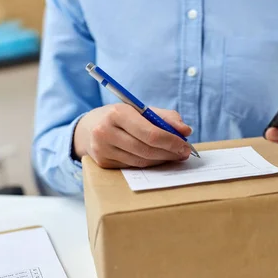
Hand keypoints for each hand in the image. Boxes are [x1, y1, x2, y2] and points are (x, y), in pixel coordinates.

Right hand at [73, 104, 192, 168]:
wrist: (90, 126)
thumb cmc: (123, 116)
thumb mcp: (142, 110)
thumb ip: (167, 117)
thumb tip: (186, 131)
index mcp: (117, 113)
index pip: (150, 133)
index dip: (171, 142)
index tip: (185, 145)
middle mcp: (105, 131)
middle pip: (146, 150)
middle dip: (169, 153)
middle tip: (184, 153)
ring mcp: (102, 149)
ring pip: (141, 161)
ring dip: (161, 160)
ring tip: (173, 156)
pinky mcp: (102, 163)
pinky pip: (133, 167)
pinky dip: (149, 164)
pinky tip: (157, 159)